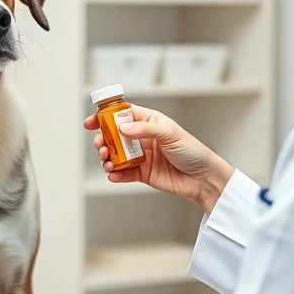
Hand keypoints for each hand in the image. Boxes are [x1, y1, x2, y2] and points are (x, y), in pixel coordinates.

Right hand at [83, 105, 234, 212]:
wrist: (203, 178)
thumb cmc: (192, 151)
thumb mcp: (170, 133)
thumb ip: (145, 129)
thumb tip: (122, 128)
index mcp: (149, 122)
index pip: (122, 115)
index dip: (104, 117)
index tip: (90, 122)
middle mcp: (142, 138)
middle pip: (113, 136)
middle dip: (102, 140)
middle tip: (99, 146)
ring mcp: (141, 156)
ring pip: (115, 155)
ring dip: (106, 158)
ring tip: (107, 161)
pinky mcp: (142, 174)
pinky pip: (123, 173)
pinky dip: (115, 174)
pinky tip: (113, 175)